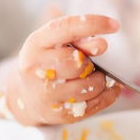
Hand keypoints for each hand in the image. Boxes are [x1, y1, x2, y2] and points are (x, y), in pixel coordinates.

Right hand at [6, 14, 120, 124]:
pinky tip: (107, 87)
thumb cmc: (47, 61)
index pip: (67, 28)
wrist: (24, 96)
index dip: (93, 24)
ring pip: (89, 86)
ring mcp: (45, 94)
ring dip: (101, 79)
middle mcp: (36, 68)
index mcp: (36, 43)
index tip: (115, 25)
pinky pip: (94, 104)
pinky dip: (107, 94)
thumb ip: (79, 37)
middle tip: (89, 63)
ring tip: (95, 75)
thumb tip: (101, 45)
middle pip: (78, 62)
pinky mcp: (59, 114)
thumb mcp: (56, 42)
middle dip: (91, 62)